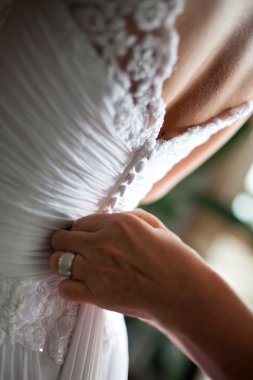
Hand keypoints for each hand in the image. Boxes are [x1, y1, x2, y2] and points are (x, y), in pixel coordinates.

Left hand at [50, 209, 200, 322]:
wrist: (184, 294)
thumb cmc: (174, 258)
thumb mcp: (154, 226)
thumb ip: (127, 217)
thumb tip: (109, 218)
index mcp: (117, 224)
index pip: (80, 222)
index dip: (81, 230)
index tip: (85, 237)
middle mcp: (101, 244)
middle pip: (60, 239)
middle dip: (65, 242)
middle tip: (74, 249)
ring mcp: (96, 270)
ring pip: (57, 261)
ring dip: (63, 262)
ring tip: (75, 266)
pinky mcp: (96, 295)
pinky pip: (64, 288)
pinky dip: (68, 286)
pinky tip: (81, 284)